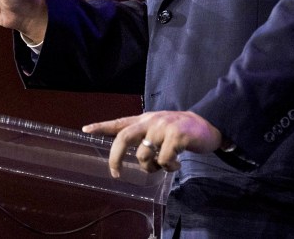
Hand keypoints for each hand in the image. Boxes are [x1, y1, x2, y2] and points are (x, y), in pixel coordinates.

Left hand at [82, 110, 223, 177]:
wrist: (208, 125)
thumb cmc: (182, 131)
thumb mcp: (160, 128)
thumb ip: (145, 137)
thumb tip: (133, 157)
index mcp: (145, 119)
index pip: (119, 122)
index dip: (101, 126)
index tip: (85, 129)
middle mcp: (151, 121)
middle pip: (124, 138)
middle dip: (115, 158)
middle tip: (115, 173)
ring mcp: (163, 127)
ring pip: (144, 155)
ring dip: (151, 168)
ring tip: (163, 166)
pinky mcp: (176, 136)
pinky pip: (164, 160)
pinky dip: (168, 168)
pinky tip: (176, 164)